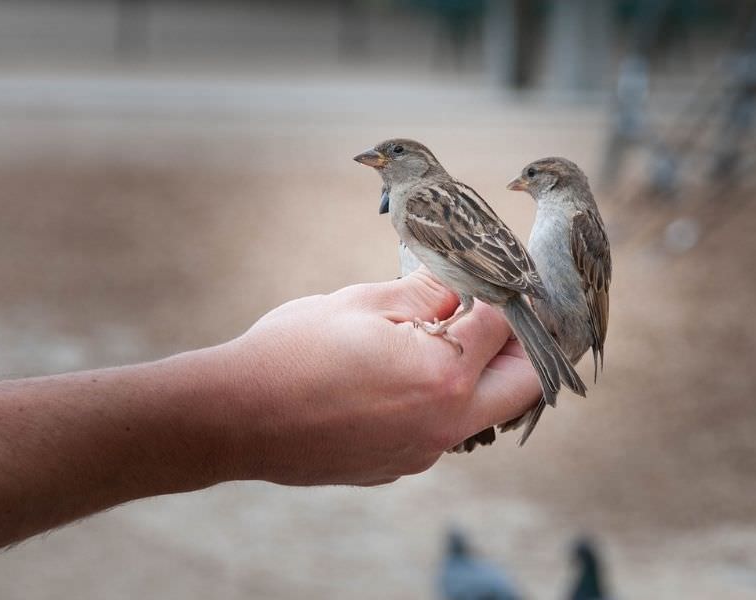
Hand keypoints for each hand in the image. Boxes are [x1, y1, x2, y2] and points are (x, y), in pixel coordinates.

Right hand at [207, 269, 541, 485]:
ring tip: (449, 336)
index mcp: (444, 376)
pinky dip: (443, 399)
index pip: (504, 327)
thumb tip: (462, 284)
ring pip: (484, 412)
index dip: (503, 295)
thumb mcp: (362, 303)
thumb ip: (425, 293)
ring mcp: (423, 452)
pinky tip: (406, 372)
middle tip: (499, 313)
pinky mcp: (399, 466)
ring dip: (481, 375)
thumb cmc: (293, 354)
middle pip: (521, 385)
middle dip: (520, 345)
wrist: (233, 419)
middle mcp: (446, 424)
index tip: (495, 277)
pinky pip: (443, 430)